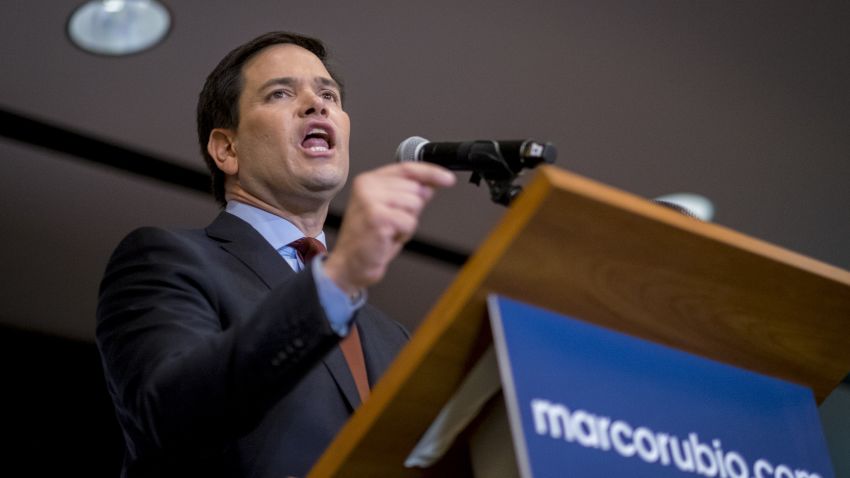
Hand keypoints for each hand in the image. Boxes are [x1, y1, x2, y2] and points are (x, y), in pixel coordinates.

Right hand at [324, 162, 455, 293]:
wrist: (349, 264)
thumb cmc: (368, 239)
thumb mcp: (391, 210)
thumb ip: (408, 194)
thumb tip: (430, 184)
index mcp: (368, 180)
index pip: (407, 168)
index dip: (431, 173)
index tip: (448, 179)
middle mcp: (367, 186)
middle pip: (415, 188)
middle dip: (412, 210)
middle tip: (392, 223)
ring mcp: (371, 200)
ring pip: (415, 204)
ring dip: (407, 223)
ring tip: (389, 231)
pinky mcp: (377, 217)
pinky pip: (410, 222)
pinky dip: (404, 234)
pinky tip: (388, 238)